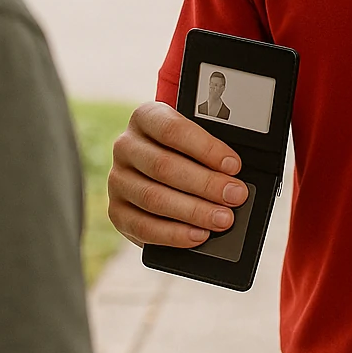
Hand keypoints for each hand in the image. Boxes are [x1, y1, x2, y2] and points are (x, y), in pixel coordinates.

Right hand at [107, 101, 249, 247]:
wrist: (156, 168)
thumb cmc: (183, 151)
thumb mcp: (194, 139)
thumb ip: (210, 153)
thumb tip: (234, 177)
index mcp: (145, 117)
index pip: (173, 130)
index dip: (206, 149)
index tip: (233, 165)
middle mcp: (125, 146)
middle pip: (164, 167)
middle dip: (205, 184)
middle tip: (234, 195)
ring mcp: (117, 180)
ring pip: (154, 198)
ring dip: (194, 212)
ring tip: (222, 219)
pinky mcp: (117, 212)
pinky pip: (144, 227)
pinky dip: (175, 234)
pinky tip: (198, 235)